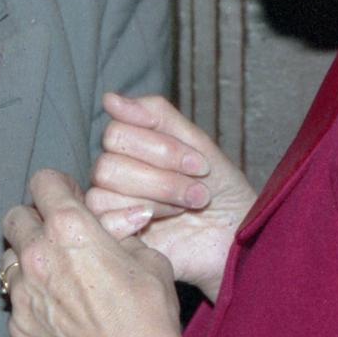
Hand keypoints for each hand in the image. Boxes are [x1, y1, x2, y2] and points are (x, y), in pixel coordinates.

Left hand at [1, 170, 183, 336]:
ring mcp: (22, 294)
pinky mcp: (19, 327)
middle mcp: (37, 255)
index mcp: (70, 228)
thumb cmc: (149, 313)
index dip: (57, 187)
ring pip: (8, 260)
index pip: (43, 182)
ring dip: (27, 260)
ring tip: (56, 276)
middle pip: (14, 217)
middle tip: (57, 235)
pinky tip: (59, 312)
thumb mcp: (148, 257)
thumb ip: (120, 233)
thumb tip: (111, 225)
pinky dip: (32, 300)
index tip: (68, 198)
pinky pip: (16, 302)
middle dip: (34, 220)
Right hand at [86, 93, 256, 301]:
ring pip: (103, 192)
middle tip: (199, 193)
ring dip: (157, 199)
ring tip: (188, 208)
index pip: (116, 132)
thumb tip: (109, 98)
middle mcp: (114, 176)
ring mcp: (112, 208)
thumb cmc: (220, 189)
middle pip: (108, 165)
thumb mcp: (196, 143)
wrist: (238, 237)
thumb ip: (156, 115)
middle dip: (162, 178)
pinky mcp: (116, 239)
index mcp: (129, 149)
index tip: (200, 164)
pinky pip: (99, 222)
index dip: (160, 148)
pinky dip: (128, 219)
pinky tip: (153, 223)